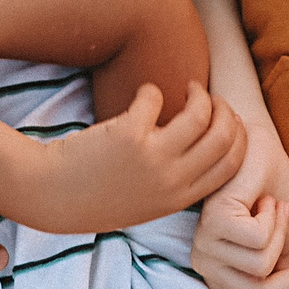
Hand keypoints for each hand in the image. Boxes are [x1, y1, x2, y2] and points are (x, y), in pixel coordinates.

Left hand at [23, 80, 248, 235]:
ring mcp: (153, 158)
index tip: (224, 121)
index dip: (236, 137)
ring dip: (197, 92)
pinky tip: (143, 93)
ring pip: (199, 114)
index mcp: (179, 198)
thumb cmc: (96, 196)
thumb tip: (197, 149)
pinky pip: (155, 99)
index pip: (230, 165)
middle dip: (222, 110)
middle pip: (223, 137)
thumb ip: (173, 183)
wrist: (52, 197)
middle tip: (207, 97)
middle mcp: (172, 180)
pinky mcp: (129, 136)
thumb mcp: (144, 202)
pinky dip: (152, 90)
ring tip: (186, 86)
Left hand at [194, 193, 288, 288]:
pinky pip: (256, 241)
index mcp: (221, 277)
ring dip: (282, 236)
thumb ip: (284, 284)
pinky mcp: (211, 223)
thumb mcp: (285, 246)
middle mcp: (206, 267)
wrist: (258, 149)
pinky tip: (264, 200)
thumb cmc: (270, 192)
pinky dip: (273, 219)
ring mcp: (205, 246)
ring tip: (277, 210)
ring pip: (261, 269)